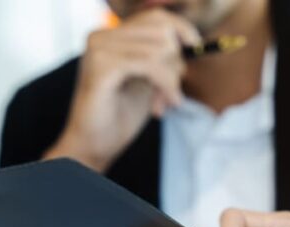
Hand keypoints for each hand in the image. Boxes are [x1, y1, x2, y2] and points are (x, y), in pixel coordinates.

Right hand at [44, 9, 201, 171]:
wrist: (92, 146)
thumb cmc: (119, 116)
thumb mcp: (146, 80)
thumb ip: (161, 58)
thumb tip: (191, 40)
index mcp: (109, 36)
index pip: (155, 17)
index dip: (181, 29)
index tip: (196, 47)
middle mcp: (100, 36)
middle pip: (161, 31)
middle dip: (176, 63)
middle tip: (172, 94)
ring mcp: (98, 49)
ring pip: (159, 48)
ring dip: (171, 80)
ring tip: (163, 104)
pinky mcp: (101, 66)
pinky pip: (150, 63)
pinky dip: (165, 84)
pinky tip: (162, 107)